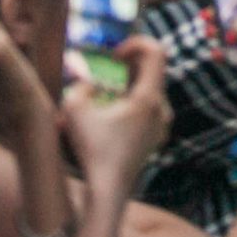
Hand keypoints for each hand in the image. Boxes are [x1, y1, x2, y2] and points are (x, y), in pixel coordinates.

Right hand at [61, 36, 171, 195]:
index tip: (113, 55)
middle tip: (110, 66)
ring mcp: (161, 124)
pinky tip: (113, 112)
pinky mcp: (155, 137)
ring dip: (131, 82)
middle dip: (130, 62)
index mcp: (148, 98)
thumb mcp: (74, 112)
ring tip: (108, 90)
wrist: (107, 192)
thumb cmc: (92, 152)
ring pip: (151, 90)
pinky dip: (133, 100)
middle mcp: (161, 108)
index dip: (135, 43)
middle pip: (153, 70)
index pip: (156, 52)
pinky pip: (149, 108)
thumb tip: (88, 83)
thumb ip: (79, 87)